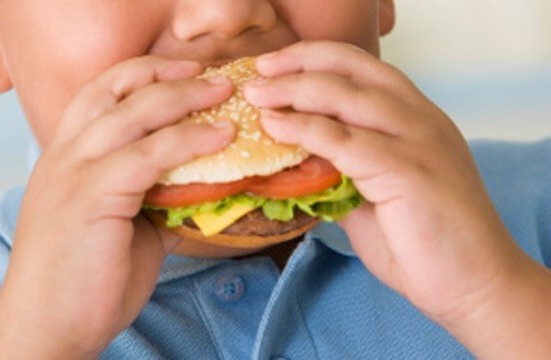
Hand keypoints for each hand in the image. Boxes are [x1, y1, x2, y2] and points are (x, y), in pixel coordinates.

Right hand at [0, 57, 234, 357]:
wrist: (46, 327)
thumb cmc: (83, 280)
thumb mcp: (121, 226)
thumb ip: (151, 196)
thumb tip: (197, 183)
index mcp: (65, 156)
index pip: (101, 92)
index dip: (145, 73)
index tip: (186, 72)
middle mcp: (64, 154)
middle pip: (117, 89)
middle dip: (171, 75)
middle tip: (215, 77)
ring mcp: (74, 171)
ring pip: (136, 112)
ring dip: (186, 98)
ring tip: (225, 94)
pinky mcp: (90, 195)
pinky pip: (149, 154)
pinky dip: (189, 140)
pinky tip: (220, 137)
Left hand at [243, 41, 528, 325]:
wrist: (475, 285)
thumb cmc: (425, 243)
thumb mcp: (374, 196)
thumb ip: (342, 172)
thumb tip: (296, 161)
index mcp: (416, 117)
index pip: (363, 67)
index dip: (315, 58)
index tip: (275, 66)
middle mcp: (420, 118)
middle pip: (352, 70)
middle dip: (298, 64)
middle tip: (257, 74)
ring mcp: (417, 140)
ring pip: (345, 97)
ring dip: (294, 91)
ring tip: (255, 95)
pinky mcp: (408, 170)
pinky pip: (345, 140)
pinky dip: (305, 129)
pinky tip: (276, 126)